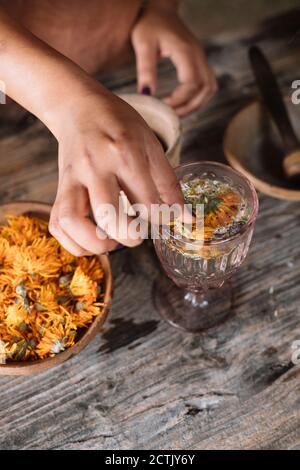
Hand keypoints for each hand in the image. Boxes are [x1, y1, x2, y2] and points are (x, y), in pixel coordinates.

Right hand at [49, 86, 186, 255]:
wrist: (78, 106)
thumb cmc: (118, 123)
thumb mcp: (151, 144)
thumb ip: (168, 183)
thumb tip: (186, 218)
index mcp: (125, 154)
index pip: (147, 204)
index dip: (161, 221)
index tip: (161, 220)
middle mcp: (96, 167)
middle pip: (108, 216)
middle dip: (130, 237)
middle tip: (137, 234)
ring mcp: (72, 178)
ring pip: (73, 222)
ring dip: (95, 245)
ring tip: (111, 242)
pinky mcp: (59, 187)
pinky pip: (58, 224)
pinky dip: (74, 242)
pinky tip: (92, 240)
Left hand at [131, 1, 217, 115]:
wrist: (161, 10)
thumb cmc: (150, 24)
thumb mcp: (142, 44)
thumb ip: (146, 69)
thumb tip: (147, 95)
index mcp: (185, 51)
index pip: (192, 84)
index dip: (179, 100)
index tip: (162, 105)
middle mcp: (198, 56)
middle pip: (205, 90)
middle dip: (188, 107)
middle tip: (169, 114)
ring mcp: (202, 59)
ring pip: (209, 89)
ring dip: (195, 104)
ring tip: (175, 111)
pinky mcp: (200, 63)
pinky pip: (207, 85)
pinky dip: (198, 98)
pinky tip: (182, 102)